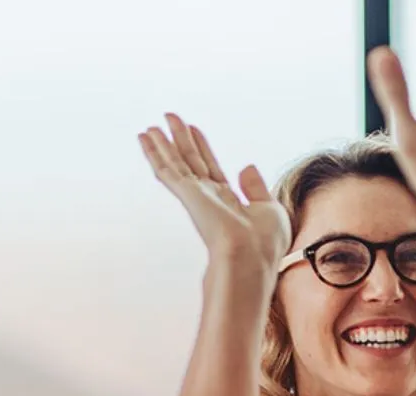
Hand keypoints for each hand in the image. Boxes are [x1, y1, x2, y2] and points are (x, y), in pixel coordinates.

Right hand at [138, 114, 291, 273]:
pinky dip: (155, 153)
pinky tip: (145, 138)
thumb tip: (246, 167)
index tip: (194, 130)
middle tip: (170, 118)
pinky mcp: (187, 195)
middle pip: (191, 161)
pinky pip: (167, 169)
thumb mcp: (270, 209)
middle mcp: (209, 198)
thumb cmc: (264, 244)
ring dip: (163, 144)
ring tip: (152, 126)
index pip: (212, 168)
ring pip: (175, 164)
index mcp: (229, 202)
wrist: (252, 258)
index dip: (203, 148)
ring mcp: (196, 196)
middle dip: (181, 140)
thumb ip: (256, 188)